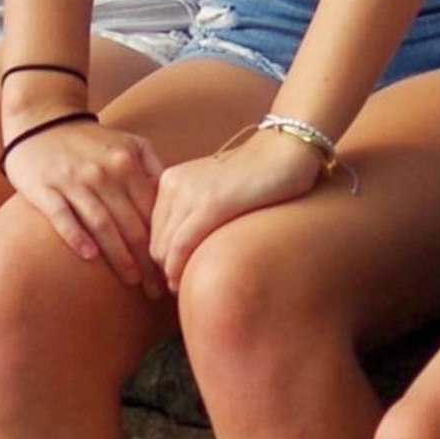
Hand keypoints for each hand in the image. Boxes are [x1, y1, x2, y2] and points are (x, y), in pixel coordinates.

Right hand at [4, 116, 163, 288]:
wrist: (41, 121)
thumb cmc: (91, 142)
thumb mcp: (130, 144)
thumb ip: (153, 169)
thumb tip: (178, 201)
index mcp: (128, 163)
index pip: (152, 210)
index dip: (165, 240)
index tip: (173, 266)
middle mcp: (103, 172)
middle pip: (131, 222)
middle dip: (147, 259)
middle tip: (157, 288)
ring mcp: (73, 180)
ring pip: (102, 223)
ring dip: (119, 255)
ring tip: (133, 280)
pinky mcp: (44, 188)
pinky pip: (62, 215)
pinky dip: (76, 236)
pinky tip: (90, 257)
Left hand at [150, 128, 324, 288]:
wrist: (287, 148)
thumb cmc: (258, 173)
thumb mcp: (214, 189)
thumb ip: (194, 211)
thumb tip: (182, 250)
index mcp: (171, 180)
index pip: (153, 231)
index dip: (159, 259)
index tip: (169, 279)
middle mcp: (174, 184)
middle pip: (154, 243)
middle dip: (161, 270)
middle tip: (174, 291)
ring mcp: (191, 192)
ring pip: (163, 248)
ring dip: (169, 274)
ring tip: (180, 290)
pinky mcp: (211, 203)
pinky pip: (182, 244)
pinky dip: (178, 267)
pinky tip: (182, 283)